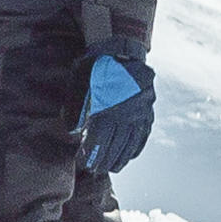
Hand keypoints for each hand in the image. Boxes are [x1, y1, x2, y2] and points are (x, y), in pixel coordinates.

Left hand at [81, 50, 157, 177]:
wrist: (122, 50)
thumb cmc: (95, 67)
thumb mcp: (79, 85)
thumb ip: (75, 109)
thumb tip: (72, 131)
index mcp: (107, 111)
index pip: (98, 142)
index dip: (91, 156)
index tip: (84, 164)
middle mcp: (126, 116)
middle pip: (115, 147)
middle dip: (104, 161)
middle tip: (96, 171)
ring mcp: (140, 114)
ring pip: (131, 144)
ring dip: (121, 158)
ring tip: (112, 168)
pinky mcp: (148, 111)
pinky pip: (143, 135)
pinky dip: (136, 147)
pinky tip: (130, 155)